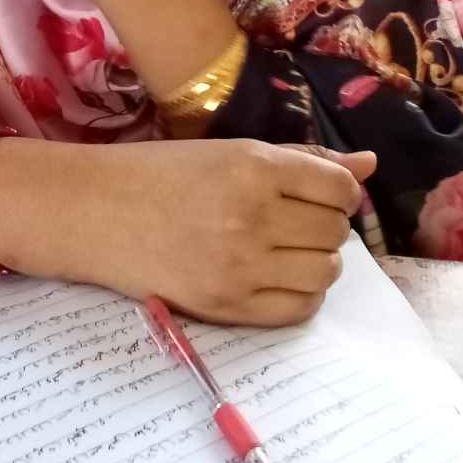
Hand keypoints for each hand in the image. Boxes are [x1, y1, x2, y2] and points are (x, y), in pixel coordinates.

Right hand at [0, 136, 377, 326]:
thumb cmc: (162, 174)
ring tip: (282, 250)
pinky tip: (274, 277)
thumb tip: (368, 166)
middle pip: (335, 232)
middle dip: (323, 227)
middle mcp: (252, 215)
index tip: (315, 195)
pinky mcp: (225, 306)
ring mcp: (239, 265)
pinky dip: (300, 295)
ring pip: (325, 272)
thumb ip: (303, 161)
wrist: (94, 211)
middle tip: (291, 222)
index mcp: (254, 167)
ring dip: (315, 262)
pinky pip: (298, 309)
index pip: (339, 189)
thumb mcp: (231, 152)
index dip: (337, 193)